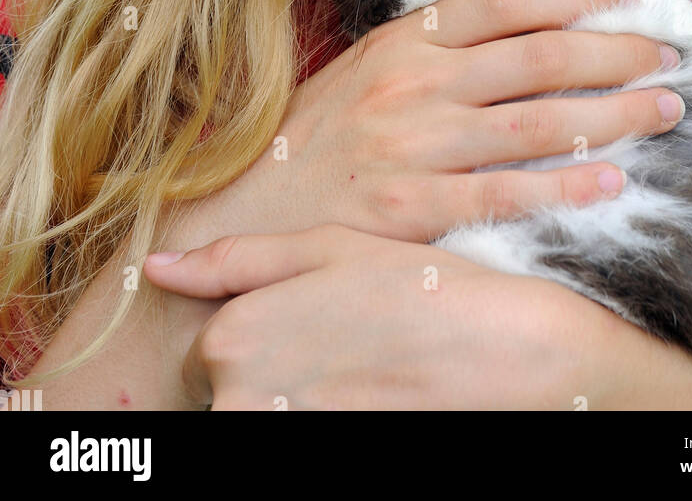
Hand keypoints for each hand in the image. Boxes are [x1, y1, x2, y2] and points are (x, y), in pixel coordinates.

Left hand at [143, 224, 614, 410]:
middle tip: (347, 353)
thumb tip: (155, 268)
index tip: (315, 327)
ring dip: (301, 401)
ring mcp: (282, 442)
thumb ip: (234, 260)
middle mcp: (242, 404)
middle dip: (275, 378)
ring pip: (264, 420)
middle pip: (229, 397)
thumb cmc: (421, 290)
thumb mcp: (329, 248)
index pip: (204, 356)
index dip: (258, 337)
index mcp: (234, 339)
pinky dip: (327, 420)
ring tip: (366, 377)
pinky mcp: (319, 469)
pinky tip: (376, 400)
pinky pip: (297, 441)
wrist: (510, 355)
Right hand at [191, 0, 683, 247]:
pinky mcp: (414, 209)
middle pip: (538, 56)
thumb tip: (517, 21)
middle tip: (668, 57)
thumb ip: (433, 45)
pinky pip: (506, 194)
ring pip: (536, 122)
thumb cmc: (315, 137)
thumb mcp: (365, 67)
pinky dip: (566, 187)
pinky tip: (613, 180)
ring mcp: (415, 146)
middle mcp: (415, 83)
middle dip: (616, 53)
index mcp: (405, 40)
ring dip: (614, 114)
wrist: (248, 208)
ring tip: (665, 109)